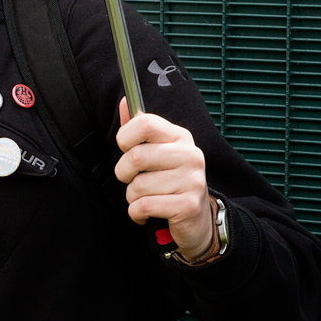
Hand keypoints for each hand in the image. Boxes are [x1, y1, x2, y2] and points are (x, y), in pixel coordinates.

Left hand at [114, 98, 214, 258]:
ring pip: (138, 186)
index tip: (125, 149)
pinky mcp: (189, 205)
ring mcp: (192, 180)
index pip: (144, 123)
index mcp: (180, 137)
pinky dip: (136, 213)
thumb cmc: (169, 181)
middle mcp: (190, 155)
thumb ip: (138, 128)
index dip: (125, 137)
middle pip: (135, 156)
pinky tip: (146, 213)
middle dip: (123, 173)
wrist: (196, 219)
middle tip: (132, 180)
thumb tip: (125, 100)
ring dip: (132, 197)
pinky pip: (144, 206)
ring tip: (145, 198)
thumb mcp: (156, 151)